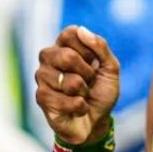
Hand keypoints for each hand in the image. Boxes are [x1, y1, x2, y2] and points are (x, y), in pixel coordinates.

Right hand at [35, 25, 120, 145]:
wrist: (97, 121)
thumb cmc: (101, 92)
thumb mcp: (111, 68)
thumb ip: (100, 47)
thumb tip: (82, 30)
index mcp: (63, 46)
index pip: (71, 33)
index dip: (89, 50)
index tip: (94, 62)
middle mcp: (48, 58)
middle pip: (68, 56)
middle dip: (88, 74)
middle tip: (89, 82)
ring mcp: (42, 77)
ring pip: (69, 81)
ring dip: (84, 92)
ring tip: (81, 95)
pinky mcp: (41, 97)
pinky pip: (67, 100)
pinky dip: (80, 107)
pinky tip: (77, 108)